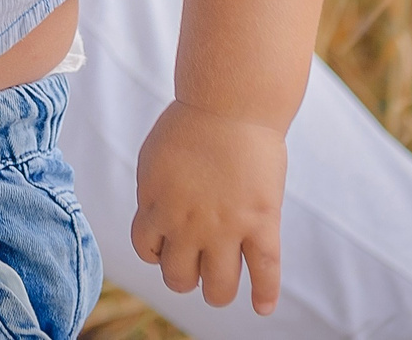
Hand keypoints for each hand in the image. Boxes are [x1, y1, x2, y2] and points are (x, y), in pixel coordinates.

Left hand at [130, 99, 286, 314]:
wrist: (230, 103)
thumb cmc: (191, 123)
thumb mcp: (154, 159)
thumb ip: (153, 193)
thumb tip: (154, 216)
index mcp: (156, 205)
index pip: (147, 251)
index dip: (156, 252)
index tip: (168, 244)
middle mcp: (187, 224)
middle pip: (178, 277)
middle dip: (184, 277)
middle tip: (195, 267)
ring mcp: (225, 228)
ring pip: (218, 286)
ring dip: (217, 292)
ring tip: (220, 288)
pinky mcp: (260, 223)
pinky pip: (265, 272)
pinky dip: (265, 295)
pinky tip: (262, 308)